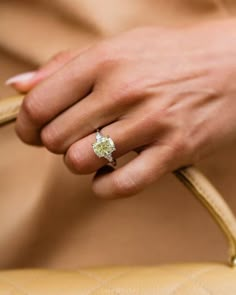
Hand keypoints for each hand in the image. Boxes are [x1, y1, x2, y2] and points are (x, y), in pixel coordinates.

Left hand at [11, 20, 235, 197]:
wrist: (232, 63)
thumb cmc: (170, 55)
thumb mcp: (117, 46)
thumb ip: (64, 65)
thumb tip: (19, 86)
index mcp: (104, 61)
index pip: (40, 105)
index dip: (28, 125)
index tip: (34, 131)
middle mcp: (124, 91)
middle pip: (57, 139)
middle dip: (57, 144)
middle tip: (75, 135)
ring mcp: (151, 123)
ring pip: (82, 162)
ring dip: (81, 162)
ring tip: (97, 150)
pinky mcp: (174, 151)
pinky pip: (120, 185)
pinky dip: (104, 186)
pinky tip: (109, 173)